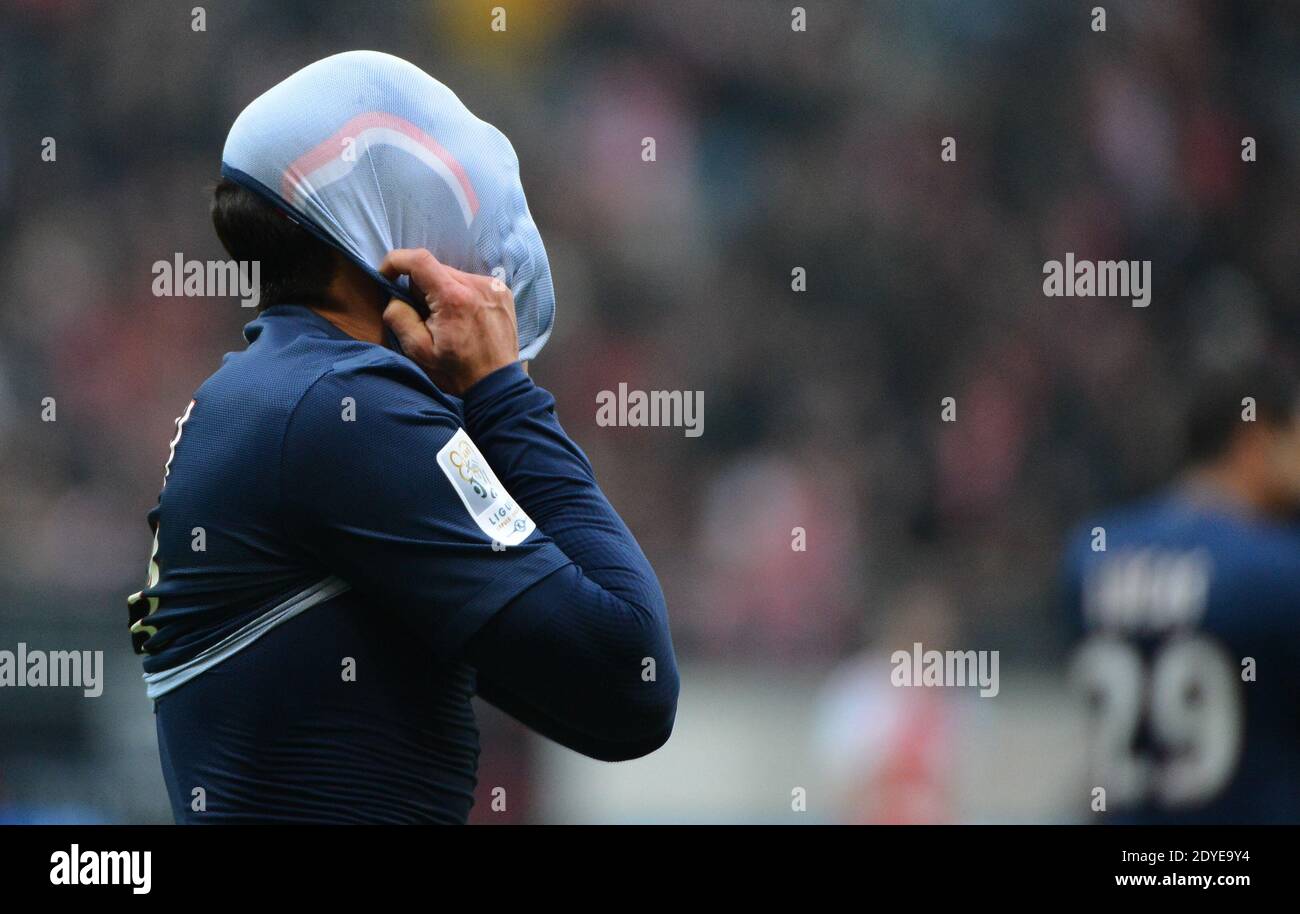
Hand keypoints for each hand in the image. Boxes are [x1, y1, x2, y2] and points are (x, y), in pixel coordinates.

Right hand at [379, 248, 519, 395]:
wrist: (497, 384)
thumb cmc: (457, 372)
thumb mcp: (418, 351)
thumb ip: (399, 317)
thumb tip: (395, 296)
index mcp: (454, 297)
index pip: (418, 260)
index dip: (395, 261)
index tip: (386, 276)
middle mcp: (476, 284)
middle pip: (434, 268)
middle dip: (422, 288)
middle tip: (426, 317)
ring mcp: (493, 286)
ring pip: (452, 275)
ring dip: (442, 291)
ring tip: (450, 322)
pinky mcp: (502, 291)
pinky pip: (471, 282)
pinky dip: (461, 295)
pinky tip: (465, 319)